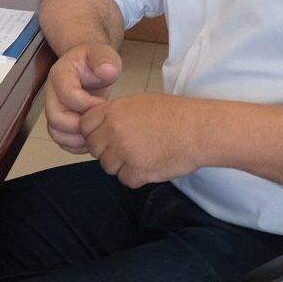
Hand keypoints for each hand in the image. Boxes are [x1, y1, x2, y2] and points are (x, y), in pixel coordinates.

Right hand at [44, 41, 122, 151]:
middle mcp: (52, 93)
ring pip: (56, 132)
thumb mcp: (103, 53)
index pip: (67, 95)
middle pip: (55, 118)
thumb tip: (107, 71)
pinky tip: (93, 137)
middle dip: (80, 126)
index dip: (87, 104)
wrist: (89, 65)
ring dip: (78, 139)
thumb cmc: (96, 59)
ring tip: (97, 132)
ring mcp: (54, 108)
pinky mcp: (60, 121)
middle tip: (99, 123)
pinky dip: (77, 145)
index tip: (103, 103)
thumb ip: (104, 59)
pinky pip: (62, 140)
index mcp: (60, 75)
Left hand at [83, 94, 203, 187]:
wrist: (198, 130)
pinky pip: (125, 180)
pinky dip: (135, 177)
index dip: (94, 132)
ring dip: (121, 165)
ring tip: (140, 156)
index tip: (106, 135)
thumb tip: (100, 125)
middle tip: (125, 148)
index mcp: (112, 112)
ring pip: (107, 166)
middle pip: (94, 148)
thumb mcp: (138, 102)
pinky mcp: (138, 172)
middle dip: (106, 150)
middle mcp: (114, 132)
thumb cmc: (173, 113)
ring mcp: (124, 153)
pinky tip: (149, 166)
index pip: (84, 126)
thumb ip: (115, 113)